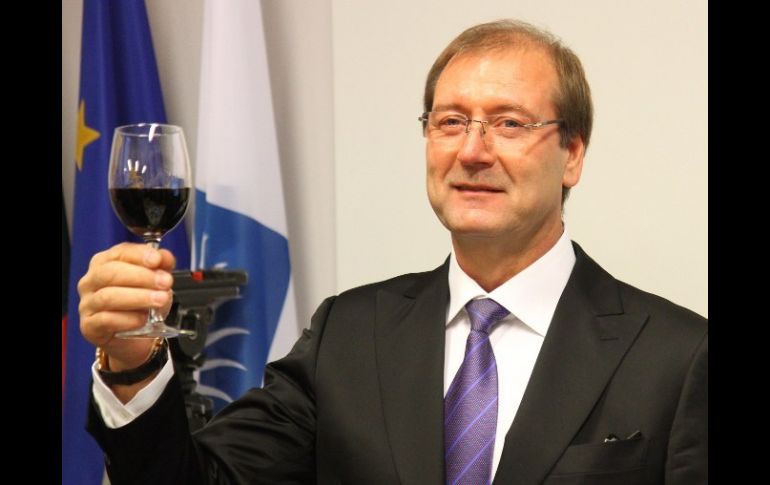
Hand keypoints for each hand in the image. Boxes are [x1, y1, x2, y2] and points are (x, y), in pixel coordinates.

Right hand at [78, 242, 175, 370]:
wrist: (135, 338)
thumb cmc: (141, 305)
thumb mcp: (155, 283)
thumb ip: (161, 267)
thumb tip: (165, 257)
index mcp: (105, 263)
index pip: (119, 252)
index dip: (140, 255)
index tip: (157, 260)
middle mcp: (92, 281)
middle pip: (111, 273)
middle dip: (141, 277)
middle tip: (165, 282)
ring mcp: (88, 304)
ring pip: (108, 296)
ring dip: (138, 297)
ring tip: (160, 300)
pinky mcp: (89, 326)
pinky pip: (106, 320)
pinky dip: (128, 319)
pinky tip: (143, 319)